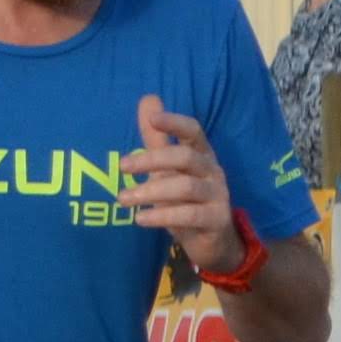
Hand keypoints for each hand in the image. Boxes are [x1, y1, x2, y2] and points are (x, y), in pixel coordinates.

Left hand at [123, 96, 240, 267]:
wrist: (213, 241)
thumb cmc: (187, 199)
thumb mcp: (169, 169)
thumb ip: (157, 139)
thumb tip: (147, 100)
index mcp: (202, 154)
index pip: (193, 131)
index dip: (175, 123)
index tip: (152, 119)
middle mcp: (212, 171)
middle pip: (185, 157)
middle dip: (152, 159)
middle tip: (122, 166)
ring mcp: (218, 195)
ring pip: (185, 187)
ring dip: (151, 191)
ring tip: (123, 198)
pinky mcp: (217, 219)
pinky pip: (189, 215)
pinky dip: (163, 216)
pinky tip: (140, 219)